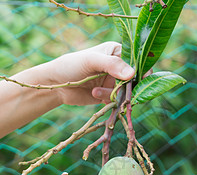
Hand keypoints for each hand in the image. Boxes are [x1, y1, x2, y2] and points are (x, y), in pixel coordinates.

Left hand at [19, 42, 134, 105]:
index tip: (137, 79)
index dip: (141, 69)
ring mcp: (114, 81)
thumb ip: (112, 65)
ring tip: (95, 91)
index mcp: (117, 51)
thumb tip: (133, 74)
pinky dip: (109, 100)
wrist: (55, 85)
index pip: (137, 59)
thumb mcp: (91, 61)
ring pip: (127, 91)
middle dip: (127, 86)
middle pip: (135, 78)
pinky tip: (94, 94)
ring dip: (113, 93)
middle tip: (117, 89)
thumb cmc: (71, 66)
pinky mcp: (109, 95)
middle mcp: (118, 66)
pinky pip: (118, 100)